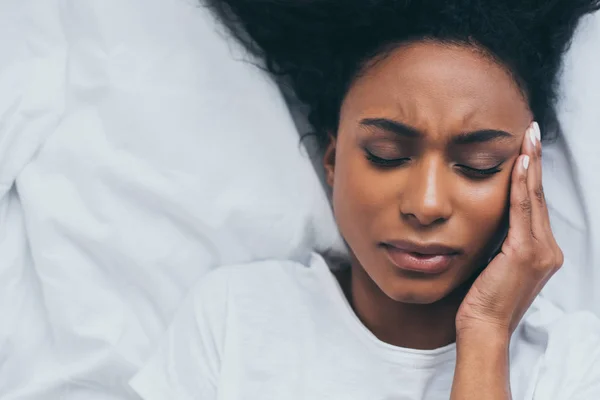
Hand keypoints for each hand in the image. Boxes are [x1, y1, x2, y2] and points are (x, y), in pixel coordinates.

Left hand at [455, 121, 563, 338]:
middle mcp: (547, 249)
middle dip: (535, 161)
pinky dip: (522, 185)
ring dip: (531, 164)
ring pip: (534, 198)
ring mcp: (540, 251)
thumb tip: (486, 216)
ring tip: (528, 137)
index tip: (526, 149)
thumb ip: (498, 240)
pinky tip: (520, 163)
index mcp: (541, 251)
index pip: (534, 204)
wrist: (483, 327)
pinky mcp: (525, 253)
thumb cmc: (482, 299)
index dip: (531, 174)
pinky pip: (523, 210)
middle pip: (539, 195)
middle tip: (532, 131)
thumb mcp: (493, 263)